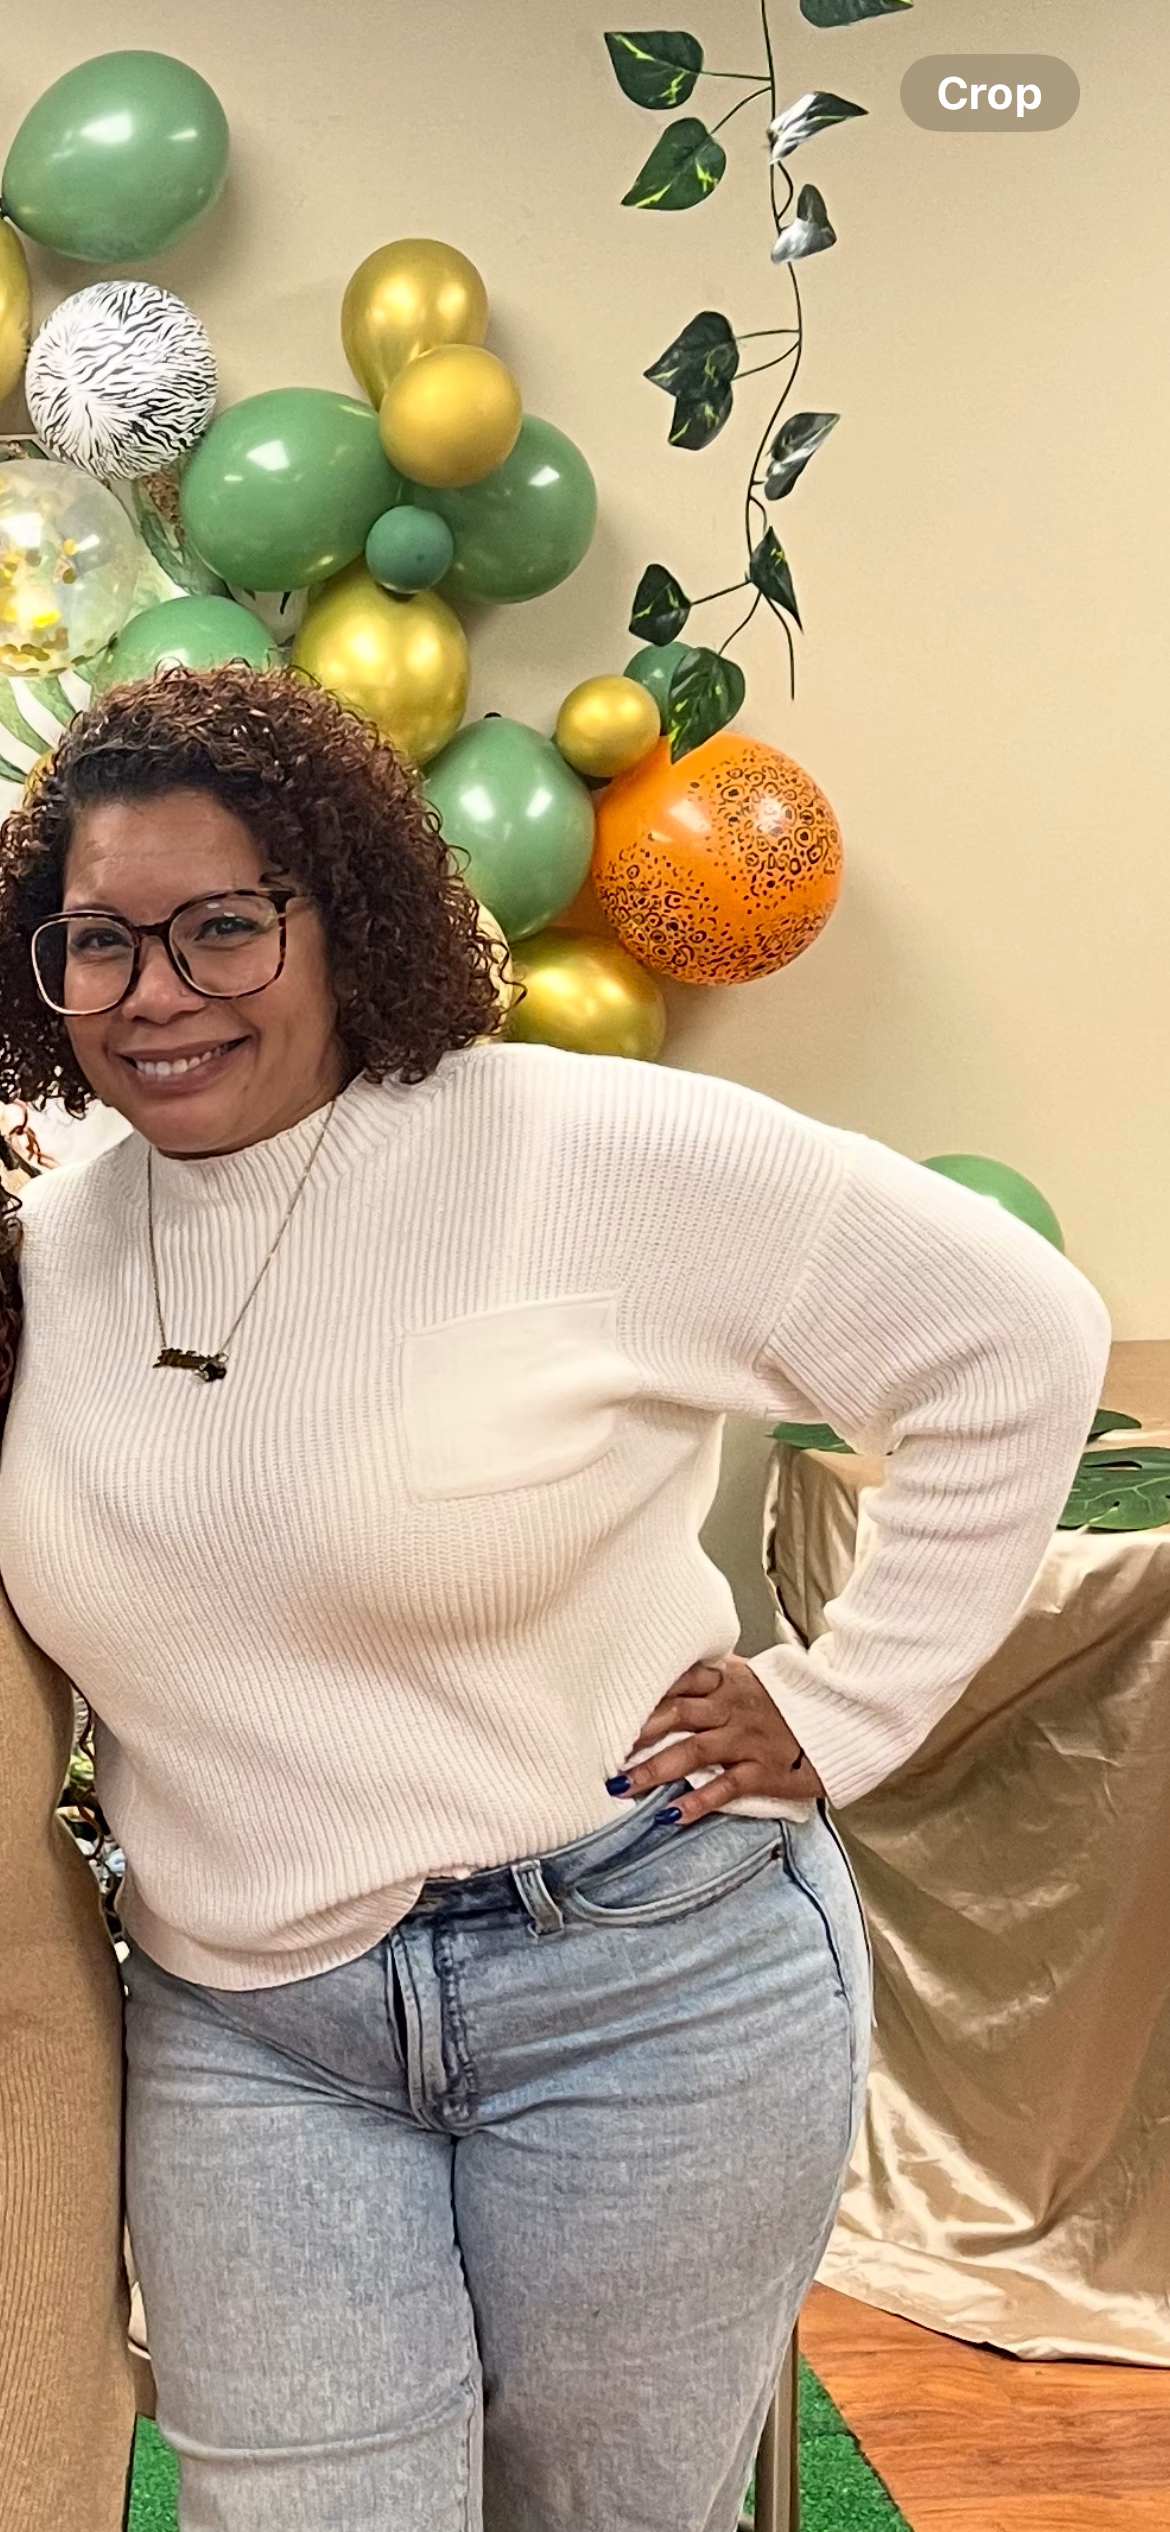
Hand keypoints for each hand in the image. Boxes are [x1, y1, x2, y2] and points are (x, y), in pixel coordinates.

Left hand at [609, 1657, 824, 1825]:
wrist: (842, 1717)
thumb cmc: (790, 1700)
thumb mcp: (752, 1677)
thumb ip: (713, 1678)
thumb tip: (671, 1676)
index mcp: (728, 1681)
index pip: (677, 1681)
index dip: (642, 1693)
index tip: (606, 1704)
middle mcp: (734, 1707)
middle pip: (676, 1715)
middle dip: (636, 1732)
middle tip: (599, 1747)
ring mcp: (748, 1739)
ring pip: (693, 1751)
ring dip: (654, 1769)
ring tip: (620, 1786)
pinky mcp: (764, 1770)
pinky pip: (726, 1787)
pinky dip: (698, 1801)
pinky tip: (672, 1815)